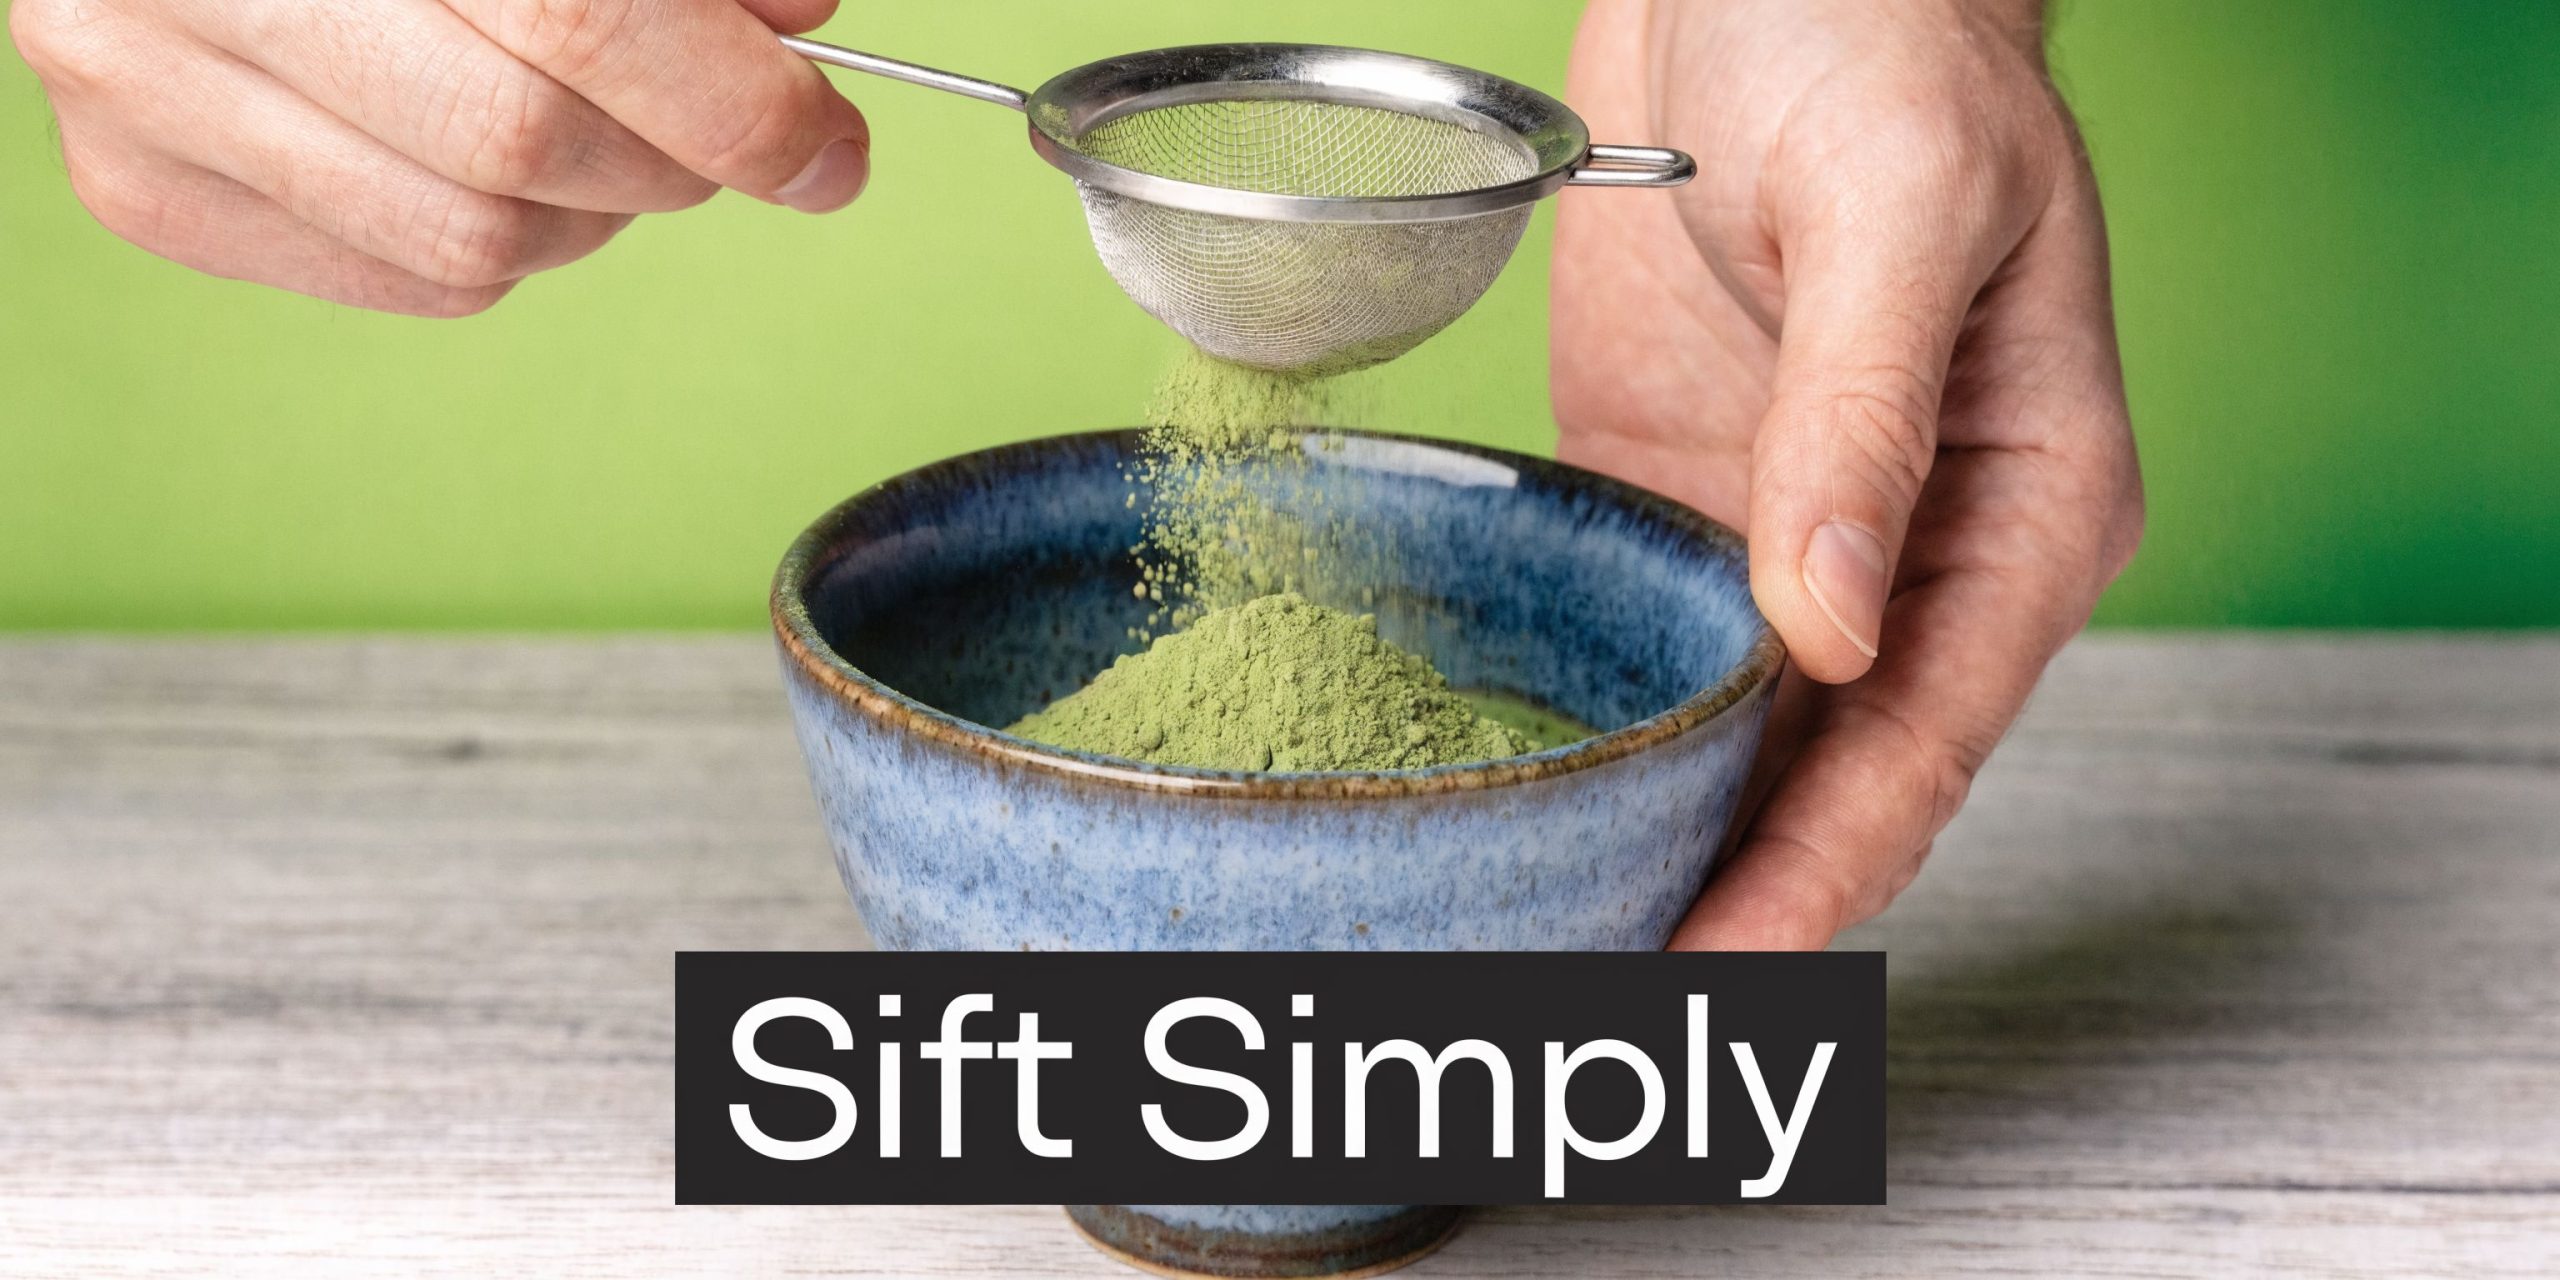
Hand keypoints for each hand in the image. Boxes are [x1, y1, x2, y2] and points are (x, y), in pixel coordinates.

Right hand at [9, 0, 869, 315]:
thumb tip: (803, 27)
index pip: (575, 19)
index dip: (736, 100)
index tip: (828, 143)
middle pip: (521, 149)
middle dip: (672, 159)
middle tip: (728, 128)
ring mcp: (143, 93)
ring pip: (472, 245)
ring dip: (593, 210)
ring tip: (595, 124)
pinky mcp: (144, 190)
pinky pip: (407, 279)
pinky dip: (500, 238)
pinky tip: (481, 152)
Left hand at [1553, 0, 2143, 948]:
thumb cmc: (1883, 43)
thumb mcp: (1894, 208)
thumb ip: (1863, 416)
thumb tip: (1829, 625)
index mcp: (2026, 509)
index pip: (1923, 737)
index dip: (1822, 867)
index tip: (1723, 970)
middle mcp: (1914, 552)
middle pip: (1829, 774)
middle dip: (1732, 897)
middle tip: (1602, 1006)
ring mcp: (1785, 532)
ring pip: (1731, 736)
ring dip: (1656, 838)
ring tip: (1549, 947)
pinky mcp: (1675, 492)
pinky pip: (1640, 640)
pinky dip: (1594, 729)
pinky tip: (1523, 800)